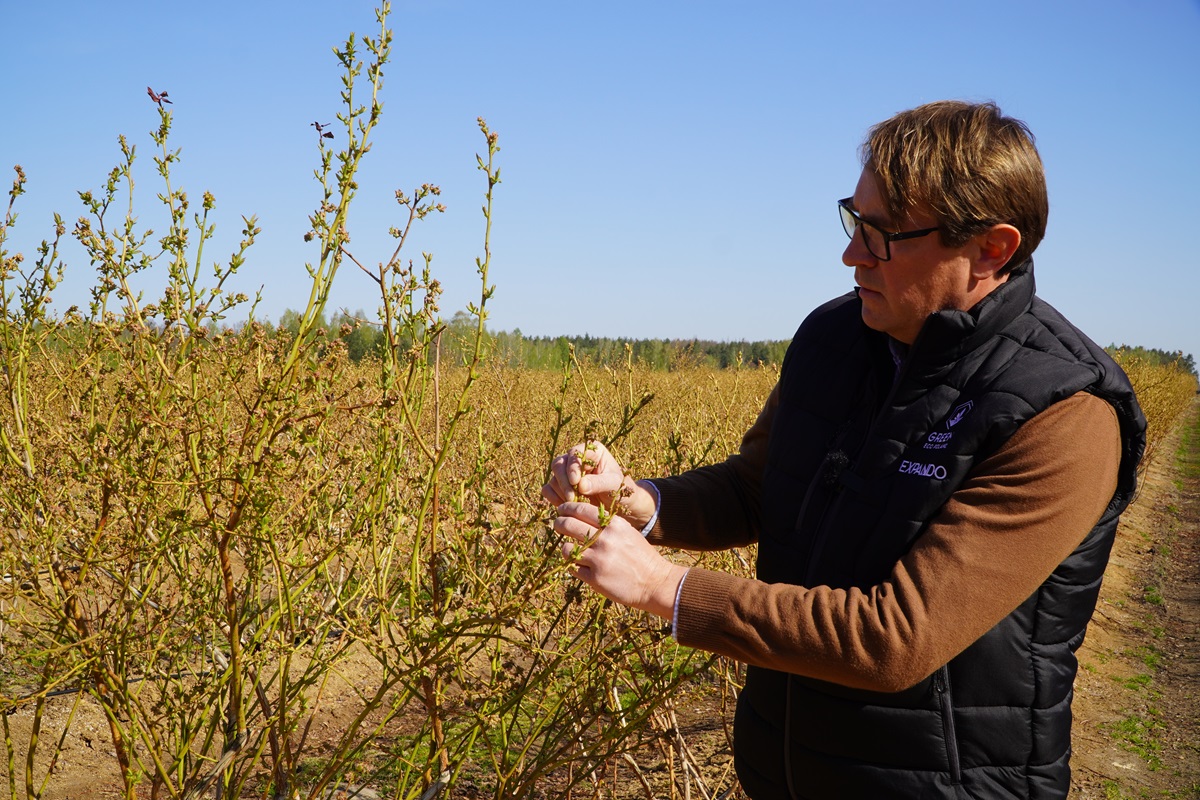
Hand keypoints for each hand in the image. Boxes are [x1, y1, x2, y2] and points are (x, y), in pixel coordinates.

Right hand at [541, 441, 656, 526]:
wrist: (619, 506)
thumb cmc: (620, 491)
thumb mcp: (614, 485)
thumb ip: (599, 483)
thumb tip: (580, 485)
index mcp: (592, 450)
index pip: (575, 453)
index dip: (573, 467)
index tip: (576, 482)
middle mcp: (576, 458)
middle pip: (559, 464)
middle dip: (564, 482)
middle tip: (572, 498)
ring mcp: (566, 472)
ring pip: (553, 478)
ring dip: (561, 492)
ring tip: (574, 504)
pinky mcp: (560, 486)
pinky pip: (548, 489)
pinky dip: (554, 498)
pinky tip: (565, 506)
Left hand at [554, 501, 686, 620]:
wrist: (654, 582)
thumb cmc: (641, 556)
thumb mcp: (627, 532)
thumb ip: (607, 525)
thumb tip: (582, 517)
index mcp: (614, 525)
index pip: (582, 509)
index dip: (567, 507)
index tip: (562, 509)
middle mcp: (604, 540)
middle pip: (569, 525)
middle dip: (559, 523)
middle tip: (558, 524)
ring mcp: (598, 560)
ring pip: (567, 548)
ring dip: (566, 548)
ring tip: (571, 550)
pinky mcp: (595, 579)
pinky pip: (573, 568)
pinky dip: (574, 566)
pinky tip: (580, 565)